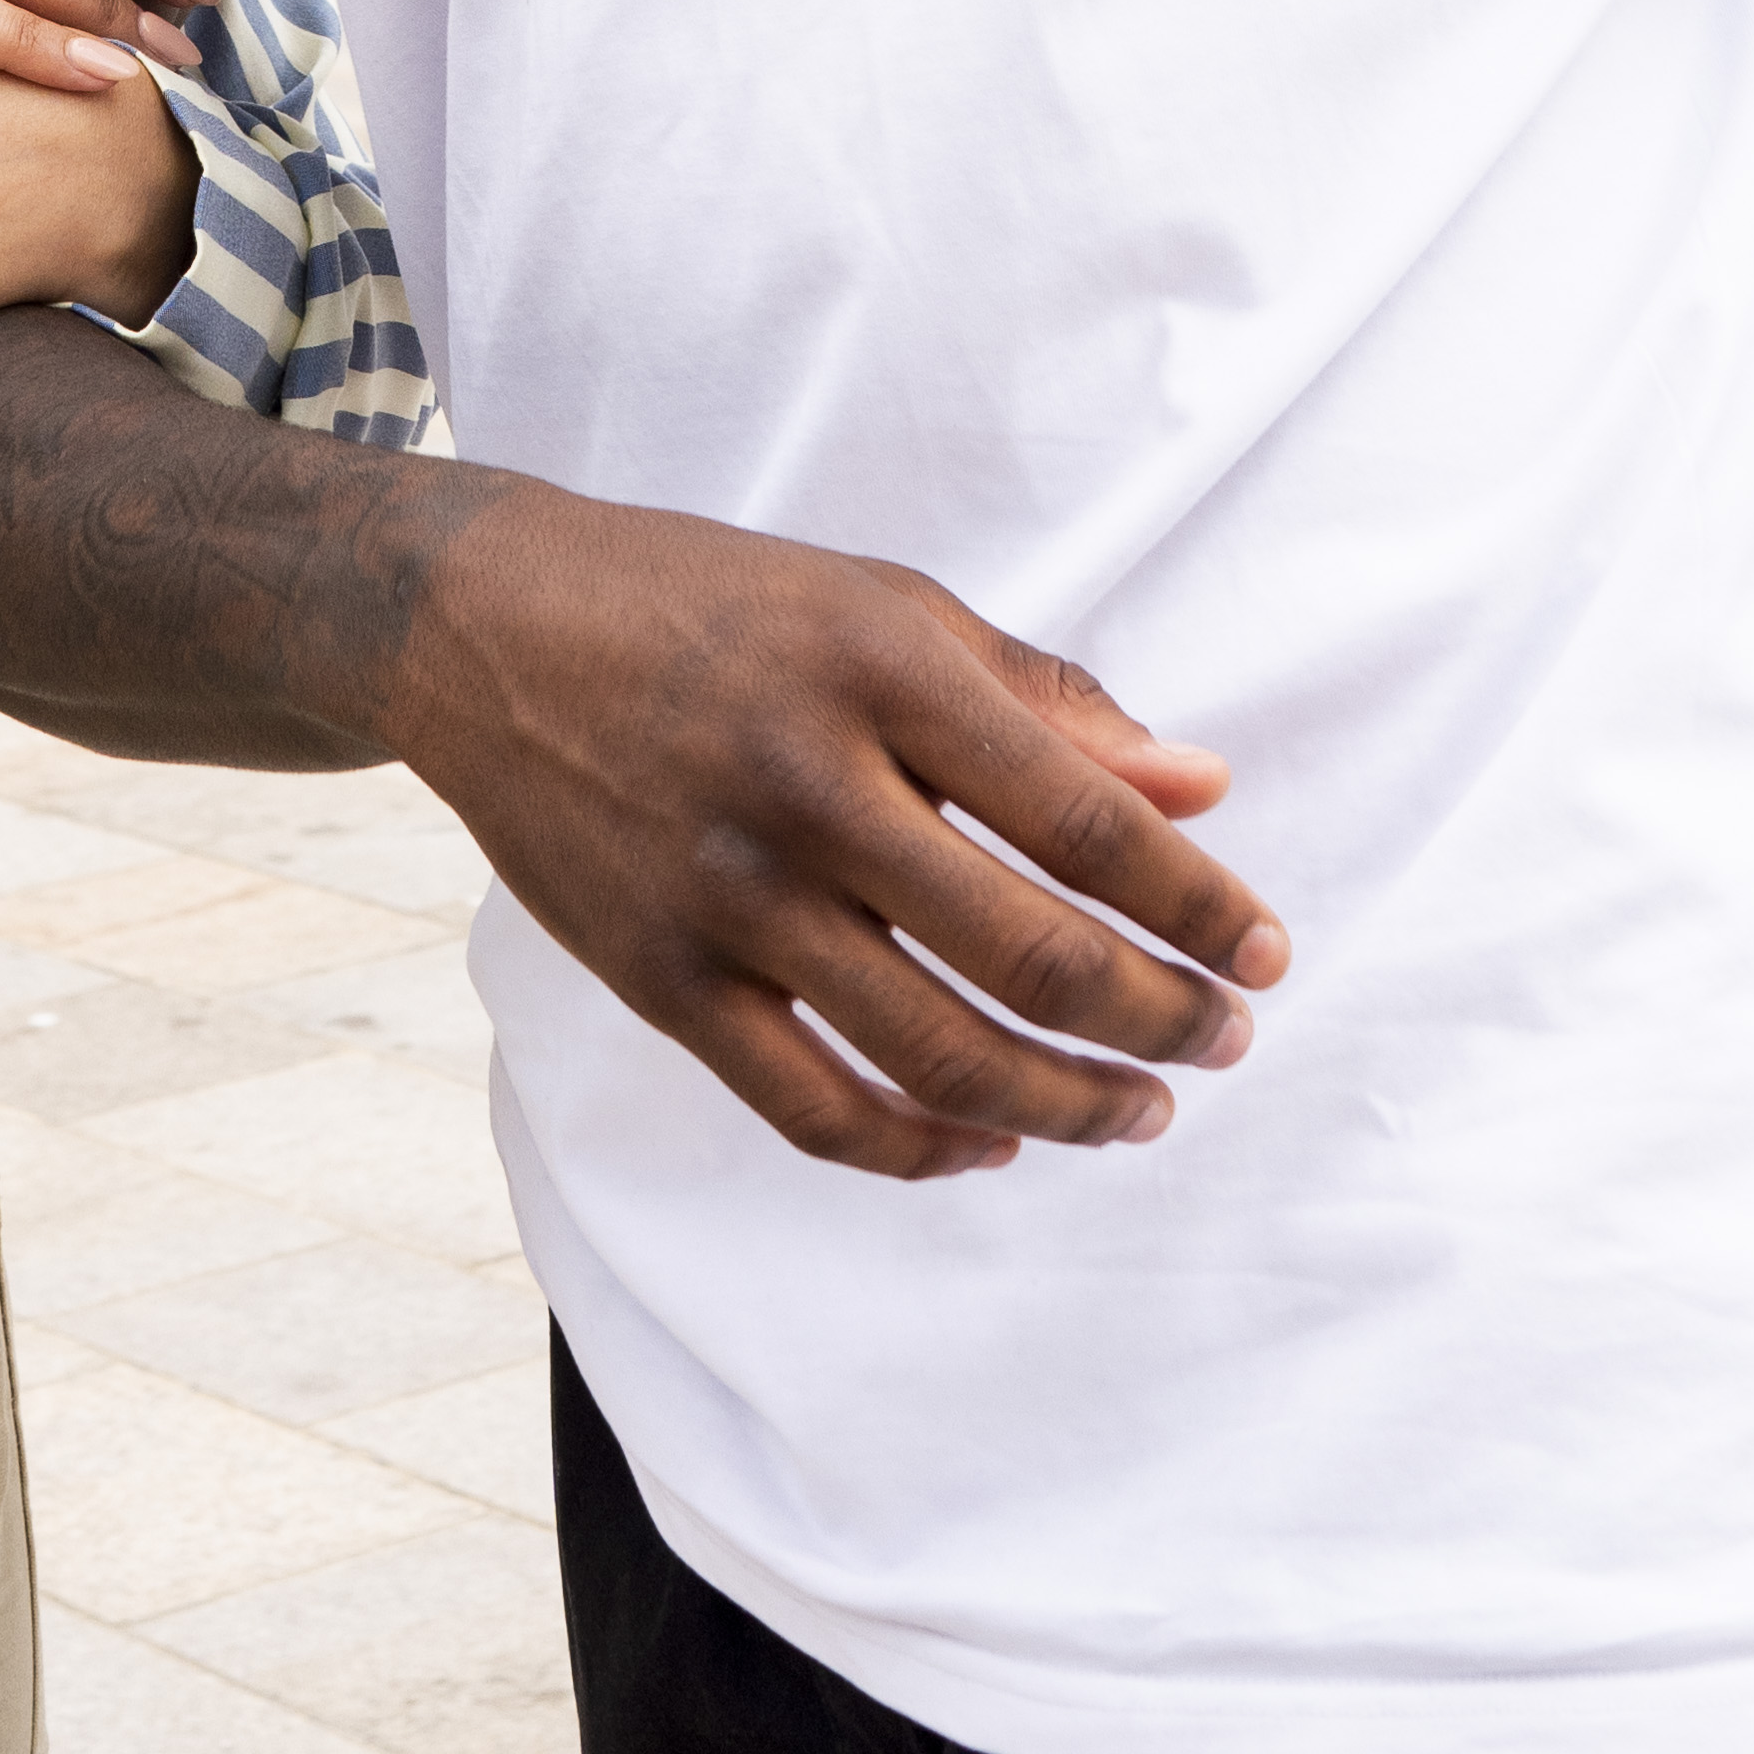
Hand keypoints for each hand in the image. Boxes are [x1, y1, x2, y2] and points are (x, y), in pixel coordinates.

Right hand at [388, 477, 1282, 1179]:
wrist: (486, 627)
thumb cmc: (715, 605)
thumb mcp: (887, 605)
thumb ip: (1045, 702)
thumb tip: (1201, 791)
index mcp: (878, 671)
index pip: (1083, 820)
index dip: (1197, 903)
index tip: (1267, 953)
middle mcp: (805, 786)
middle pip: (1027, 953)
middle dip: (1159, 1018)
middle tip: (1224, 1043)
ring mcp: (726, 896)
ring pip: (934, 1054)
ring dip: (1066, 1103)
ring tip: (1140, 1113)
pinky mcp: (661, 978)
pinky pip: (811, 1109)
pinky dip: (918, 1149)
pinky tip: (992, 1140)